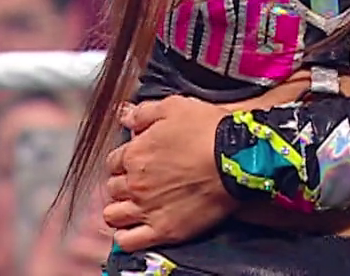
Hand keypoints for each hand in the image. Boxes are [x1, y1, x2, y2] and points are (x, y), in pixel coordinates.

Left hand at [103, 97, 237, 251]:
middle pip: (113, 188)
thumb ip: (143, 113)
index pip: (113, 161)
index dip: (123, 160)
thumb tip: (124, 117)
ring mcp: (147, 209)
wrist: (237, 159)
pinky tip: (133, 230)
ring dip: (119, 210)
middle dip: (122, 183)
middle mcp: (135, 183)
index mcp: (135, 153)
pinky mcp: (164, 230)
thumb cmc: (208, 131)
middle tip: (137, 182)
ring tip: (132, 207)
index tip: (134, 161)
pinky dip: (126, 237)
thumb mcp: (173, 107)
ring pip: (114, 215)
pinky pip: (129, 241)